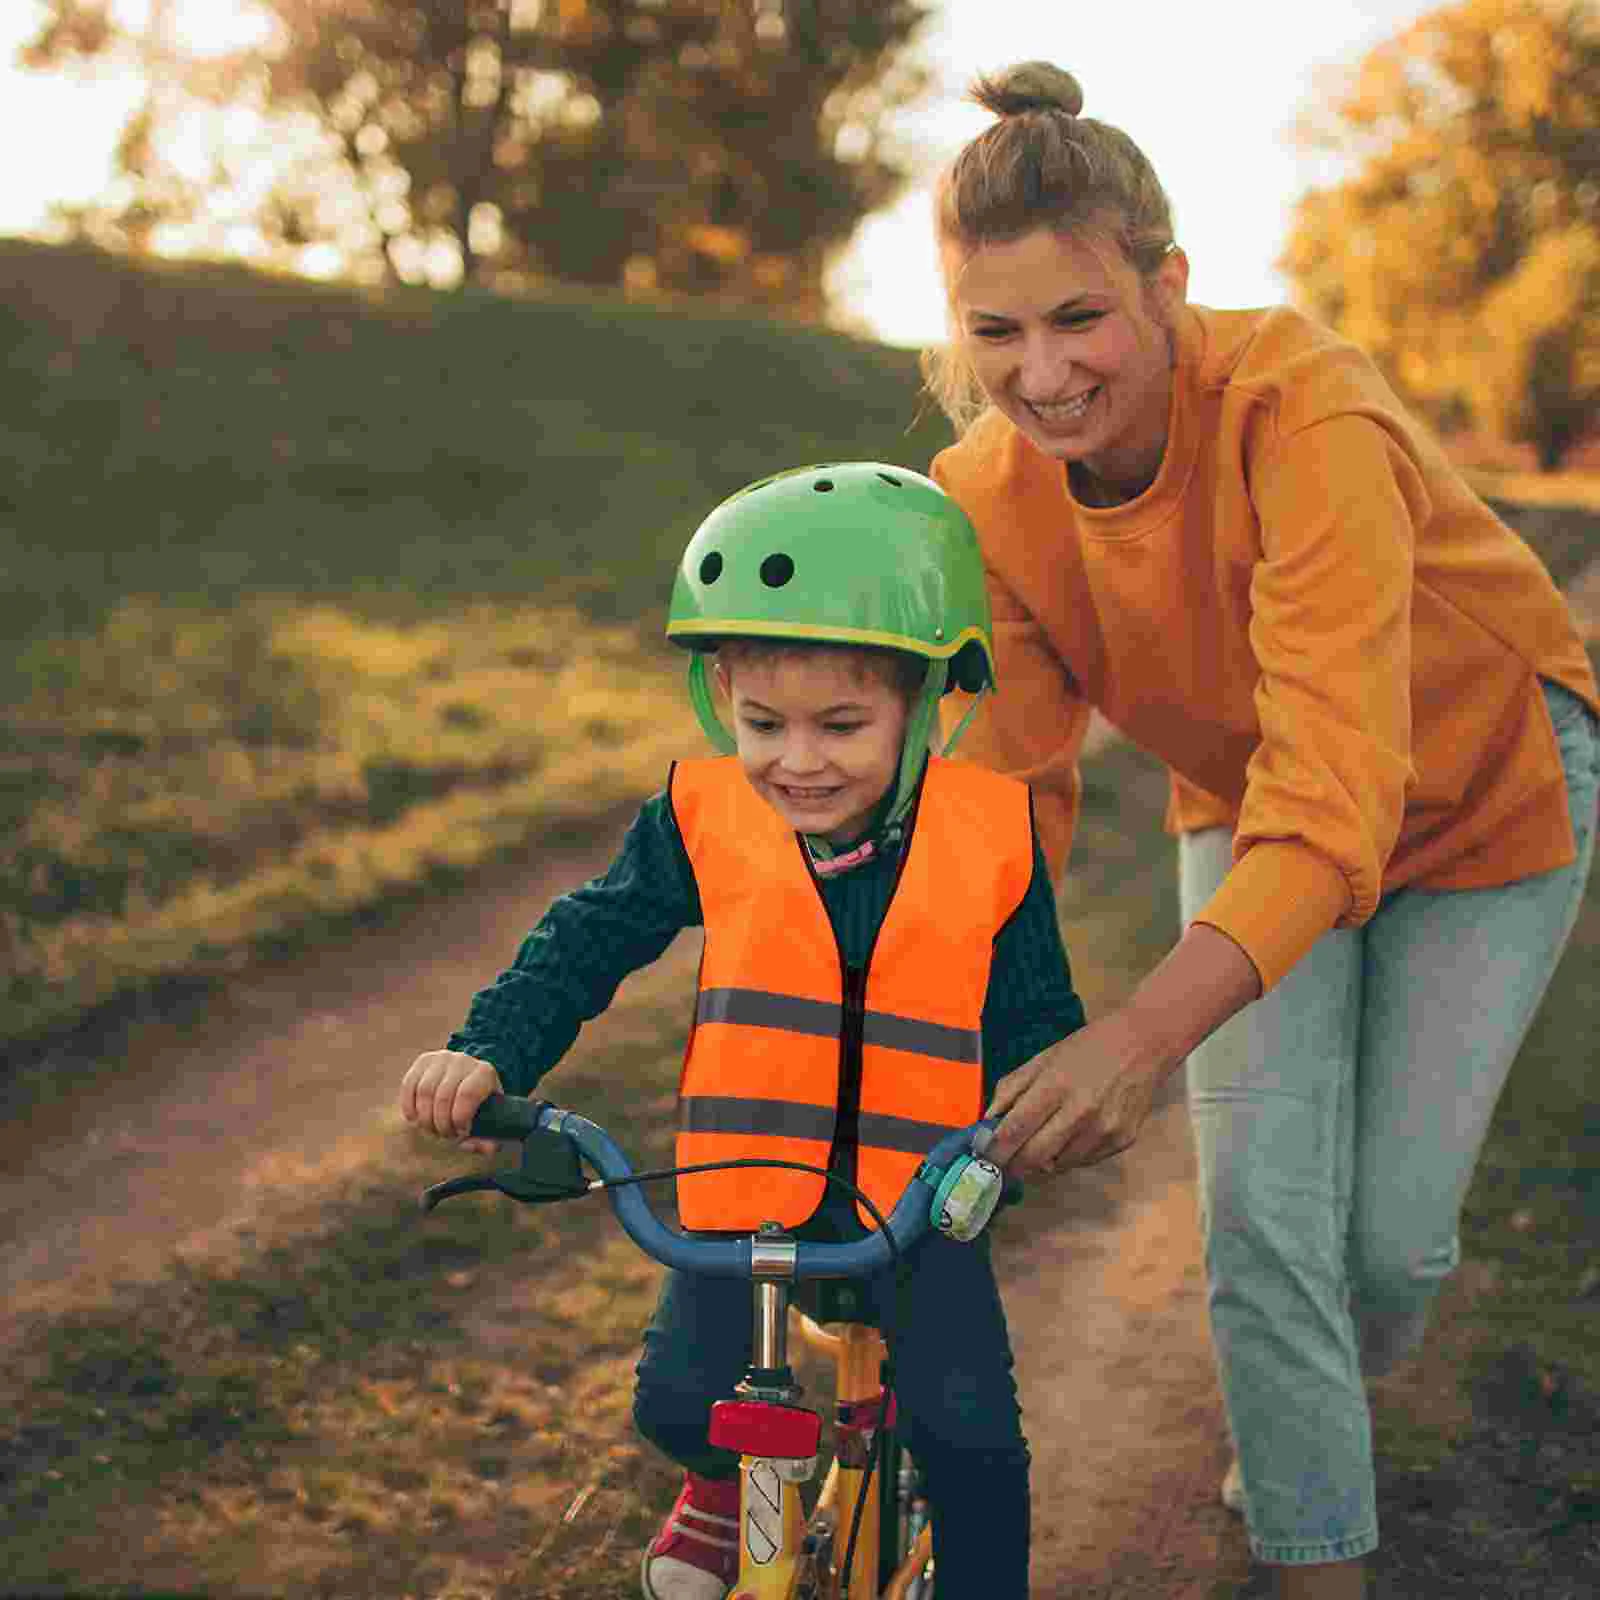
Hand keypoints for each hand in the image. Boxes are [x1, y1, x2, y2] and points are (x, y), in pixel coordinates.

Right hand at [400, 1050, 503, 1154]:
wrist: (469, 1080)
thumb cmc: (479, 1107)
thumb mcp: (489, 1121)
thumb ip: (488, 1138)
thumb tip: (489, 1149)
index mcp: (484, 1073)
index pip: (467, 1094)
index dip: (460, 1118)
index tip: (462, 1132)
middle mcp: (463, 1060)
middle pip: (443, 1096)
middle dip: (441, 1123)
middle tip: (445, 1136)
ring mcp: (441, 1058)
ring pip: (424, 1091)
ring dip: (425, 1118)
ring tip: (433, 1129)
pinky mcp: (423, 1061)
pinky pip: (409, 1085)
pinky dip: (409, 1107)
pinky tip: (416, 1120)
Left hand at [985, 1012, 1164, 1175]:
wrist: (1143, 1044)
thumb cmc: (1087, 1048)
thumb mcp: (1043, 1058)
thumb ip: (1011, 1088)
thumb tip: (987, 1121)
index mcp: (1055, 1085)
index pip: (1015, 1130)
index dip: (994, 1150)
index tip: (983, 1158)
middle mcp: (1080, 1112)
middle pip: (1035, 1156)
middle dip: (1014, 1166)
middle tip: (1003, 1166)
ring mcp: (1104, 1130)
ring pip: (1060, 1165)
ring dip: (1042, 1163)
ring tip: (1036, 1149)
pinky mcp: (1123, 1141)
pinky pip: (1084, 1162)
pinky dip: (1068, 1158)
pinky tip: (1067, 1140)